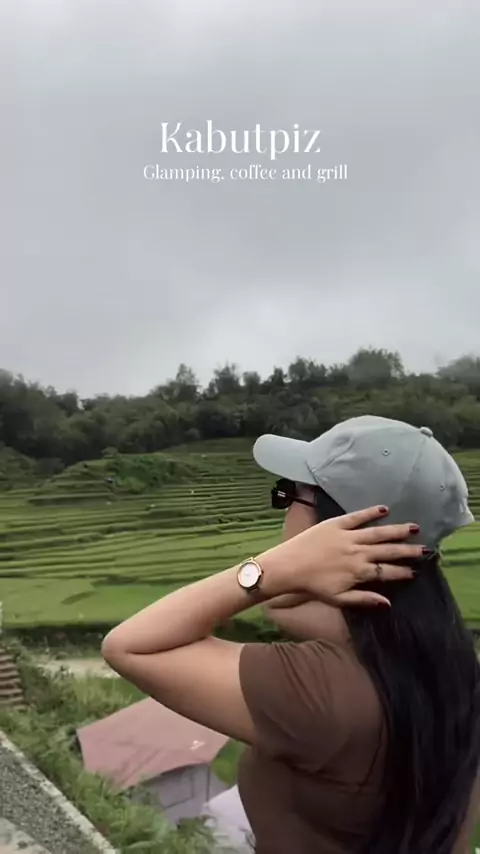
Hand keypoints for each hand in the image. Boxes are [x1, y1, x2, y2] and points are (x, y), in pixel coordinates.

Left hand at [257, 505, 427, 607]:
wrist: (287, 567)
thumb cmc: (312, 586)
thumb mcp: (338, 599)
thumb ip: (364, 599)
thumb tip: (388, 603)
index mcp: (358, 572)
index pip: (387, 571)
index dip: (402, 571)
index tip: (416, 571)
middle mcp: (357, 553)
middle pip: (387, 551)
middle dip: (407, 550)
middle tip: (424, 549)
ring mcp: (347, 537)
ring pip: (377, 533)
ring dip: (396, 530)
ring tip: (413, 528)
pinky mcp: (335, 524)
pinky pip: (357, 517)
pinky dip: (370, 512)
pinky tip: (384, 509)